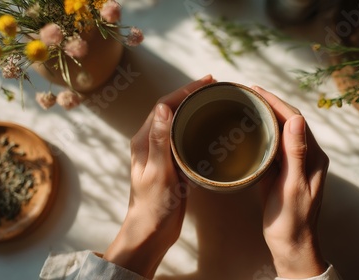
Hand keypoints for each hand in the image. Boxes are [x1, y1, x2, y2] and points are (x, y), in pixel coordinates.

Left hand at [103, 75, 214, 277]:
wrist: (151, 232)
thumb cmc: (153, 205)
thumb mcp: (158, 172)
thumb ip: (160, 141)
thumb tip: (163, 108)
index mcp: (143, 140)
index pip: (164, 105)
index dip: (185, 90)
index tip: (207, 82)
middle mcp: (150, 143)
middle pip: (171, 110)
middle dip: (191, 95)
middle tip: (214, 88)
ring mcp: (161, 153)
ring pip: (178, 123)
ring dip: (193, 109)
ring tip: (214, 101)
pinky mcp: (171, 164)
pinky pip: (183, 138)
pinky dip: (196, 127)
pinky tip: (209, 129)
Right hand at [254, 86, 328, 277]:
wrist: (291, 244)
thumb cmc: (293, 220)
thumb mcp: (293, 187)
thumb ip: (296, 154)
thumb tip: (296, 119)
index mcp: (314, 156)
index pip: (295, 119)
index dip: (276, 101)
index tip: (255, 89)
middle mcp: (306, 156)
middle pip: (288, 121)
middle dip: (269, 103)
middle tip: (246, 92)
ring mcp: (294, 164)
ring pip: (280, 132)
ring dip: (265, 115)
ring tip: (245, 103)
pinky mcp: (282, 172)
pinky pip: (273, 146)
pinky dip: (261, 133)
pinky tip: (248, 128)